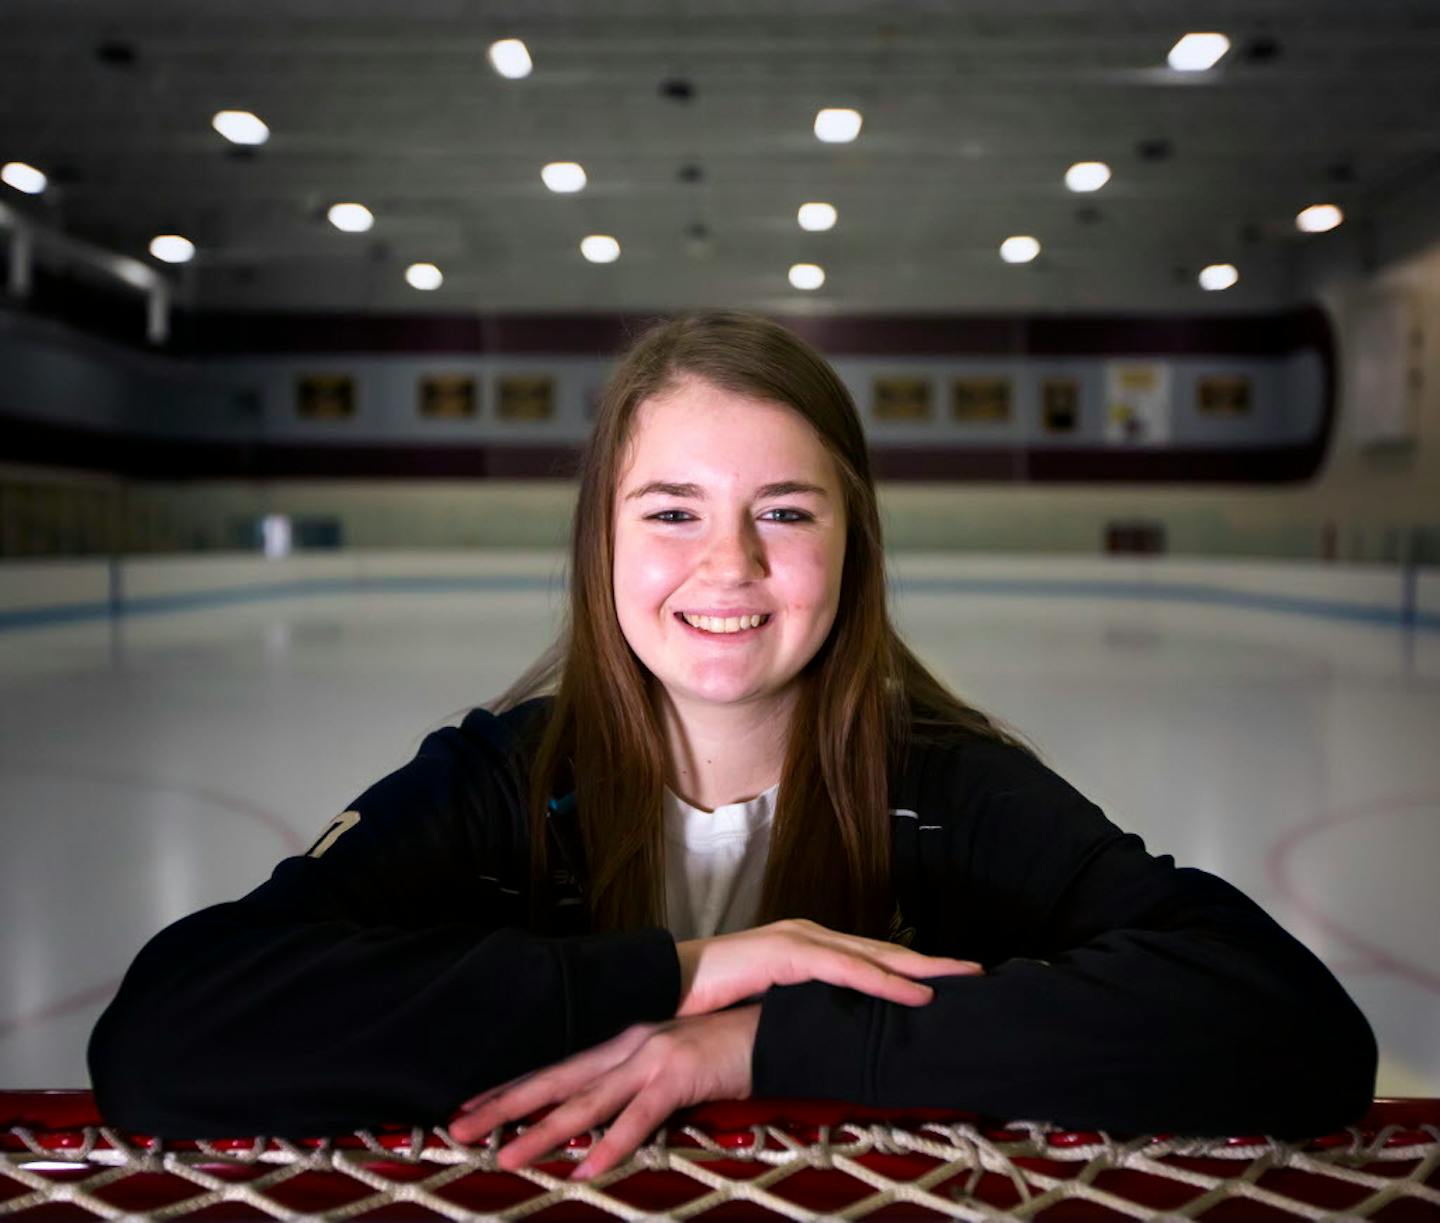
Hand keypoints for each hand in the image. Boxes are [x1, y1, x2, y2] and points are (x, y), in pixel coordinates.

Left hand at [447, 1005, 760, 1178]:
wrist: (772, 1026)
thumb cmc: (724, 1052)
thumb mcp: (670, 1070)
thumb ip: (636, 1091)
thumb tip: (602, 1124)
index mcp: (623, 1044)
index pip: (557, 1069)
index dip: (513, 1088)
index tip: (471, 1106)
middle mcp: (629, 1046)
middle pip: (556, 1080)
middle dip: (505, 1104)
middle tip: (458, 1128)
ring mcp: (652, 1058)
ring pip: (587, 1101)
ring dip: (543, 1130)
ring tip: (506, 1155)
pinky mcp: (679, 1075)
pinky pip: (639, 1117)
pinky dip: (612, 1143)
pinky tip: (588, 1167)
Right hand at [675, 918, 982, 1016]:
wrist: (664, 982)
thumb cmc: (709, 997)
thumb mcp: (765, 1002)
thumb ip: (797, 1005)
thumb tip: (827, 1026)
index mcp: (805, 945)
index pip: (869, 957)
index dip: (910, 968)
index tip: (948, 980)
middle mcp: (808, 934)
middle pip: (883, 950)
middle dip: (931, 963)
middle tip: (974, 972)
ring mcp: (799, 940)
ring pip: (874, 956)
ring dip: (921, 969)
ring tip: (960, 979)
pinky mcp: (788, 954)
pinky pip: (846, 970)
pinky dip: (884, 982)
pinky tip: (913, 993)